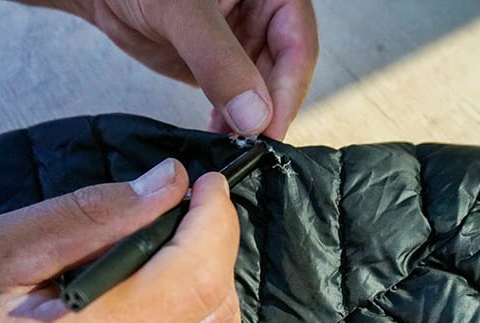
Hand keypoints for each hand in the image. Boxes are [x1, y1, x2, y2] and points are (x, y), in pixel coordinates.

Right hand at [0, 160, 243, 322]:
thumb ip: (87, 216)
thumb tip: (164, 184)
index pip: (189, 283)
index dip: (213, 224)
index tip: (204, 188)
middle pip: (213, 308)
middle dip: (213, 244)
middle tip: (184, 212)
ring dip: (209, 283)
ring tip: (170, 256)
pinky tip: (165, 304)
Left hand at [19, 0, 318, 138]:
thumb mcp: (182, 13)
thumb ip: (219, 61)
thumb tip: (254, 116)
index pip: (297, 46)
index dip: (286, 92)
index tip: (269, 131)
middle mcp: (263, 15)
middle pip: (283, 73)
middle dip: (268, 113)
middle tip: (253, 151)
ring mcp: (242, 42)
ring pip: (260, 91)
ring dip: (249, 123)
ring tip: (234, 152)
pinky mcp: (219, 65)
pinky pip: (234, 98)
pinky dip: (228, 122)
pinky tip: (219, 141)